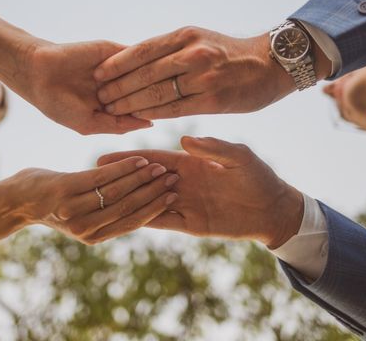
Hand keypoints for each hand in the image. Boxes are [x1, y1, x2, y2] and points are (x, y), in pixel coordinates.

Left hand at [6, 156, 178, 244]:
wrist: (13, 201)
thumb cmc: (51, 205)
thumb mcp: (81, 216)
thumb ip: (104, 215)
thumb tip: (134, 208)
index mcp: (92, 237)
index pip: (131, 223)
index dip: (154, 209)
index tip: (173, 195)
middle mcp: (84, 228)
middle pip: (128, 208)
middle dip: (154, 193)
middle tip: (174, 179)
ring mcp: (74, 209)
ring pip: (118, 193)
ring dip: (143, 179)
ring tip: (161, 168)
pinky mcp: (66, 190)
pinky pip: (102, 177)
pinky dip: (124, 167)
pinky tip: (139, 159)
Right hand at [9, 38, 152, 134]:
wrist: (37, 73)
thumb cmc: (58, 104)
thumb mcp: (89, 123)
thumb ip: (119, 125)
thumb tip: (150, 124)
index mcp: (114, 106)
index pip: (143, 110)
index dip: (154, 113)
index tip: (163, 116)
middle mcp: (119, 86)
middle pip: (148, 90)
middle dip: (155, 96)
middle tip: (161, 99)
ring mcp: (117, 68)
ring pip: (145, 73)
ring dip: (149, 79)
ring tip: (151, 86)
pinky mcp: (113, 50)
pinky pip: (135, 55)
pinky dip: (141, 63)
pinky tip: (142, 72)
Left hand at [92, 27, 294, 119]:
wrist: (270, 64)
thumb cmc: (231, 52)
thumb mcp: (200, 39)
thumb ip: (172, 49)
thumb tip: (140, 61)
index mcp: (185, 35)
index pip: (142, 49)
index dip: (117, 63)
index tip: (98, 73)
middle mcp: (192, 53)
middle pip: (144, 72)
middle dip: (118, 85)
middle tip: (99, 95)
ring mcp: (203, 76)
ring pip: (156, 92)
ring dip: (130, 102)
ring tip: (111, 109)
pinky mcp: (212, 100)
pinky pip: (175, 109)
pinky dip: (154, 113)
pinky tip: (139, 118)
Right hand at [97, 136, 303, 247]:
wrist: (274, 209)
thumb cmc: (258, 177)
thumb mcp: (239, 157)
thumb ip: (214, 148)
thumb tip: (183, 140)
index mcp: (190, 163)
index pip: (153, 158)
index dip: (130, 157)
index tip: (105, 154)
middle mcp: (182, 182)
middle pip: (144, 180)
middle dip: (121, 177)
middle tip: (92, 175)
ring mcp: (184, 204)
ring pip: (149, 200)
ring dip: (129, 198)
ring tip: (101, 197)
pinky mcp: (191, 224)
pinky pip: (164, 221)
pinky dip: (145, 219)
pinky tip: (124, 219)